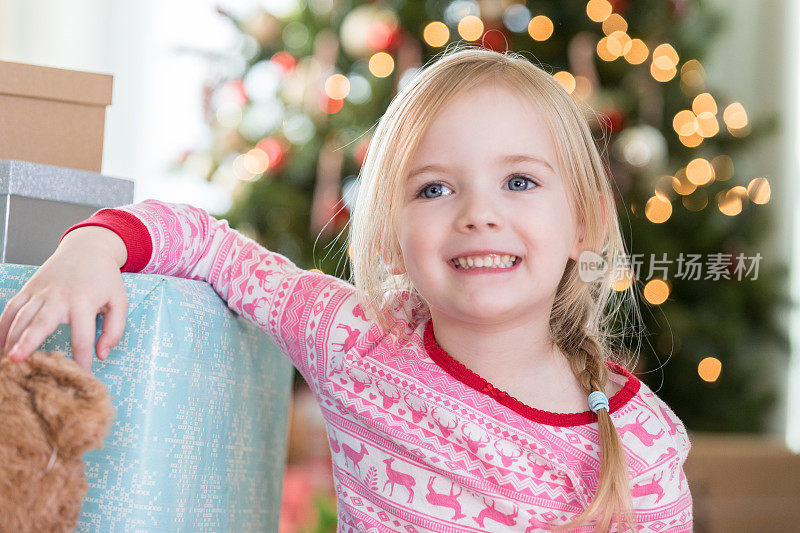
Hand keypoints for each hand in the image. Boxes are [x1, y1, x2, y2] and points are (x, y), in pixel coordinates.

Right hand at [0, 227, 128, 371]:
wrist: (88, 248)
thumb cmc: (105, 278)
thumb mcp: (120, 301)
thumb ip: (114, 329)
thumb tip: (102, 355)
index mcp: (84, 302)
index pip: (82, 337)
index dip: (80, 360)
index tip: (79, 377)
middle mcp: (59, 297)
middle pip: (41, 322)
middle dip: (28, 342)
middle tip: (16, 360)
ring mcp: (40, 292)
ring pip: (20, 317)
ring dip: (11, 339)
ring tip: (6, 361)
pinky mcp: (28, 289)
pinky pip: (10, 308)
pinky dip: (1, 326)